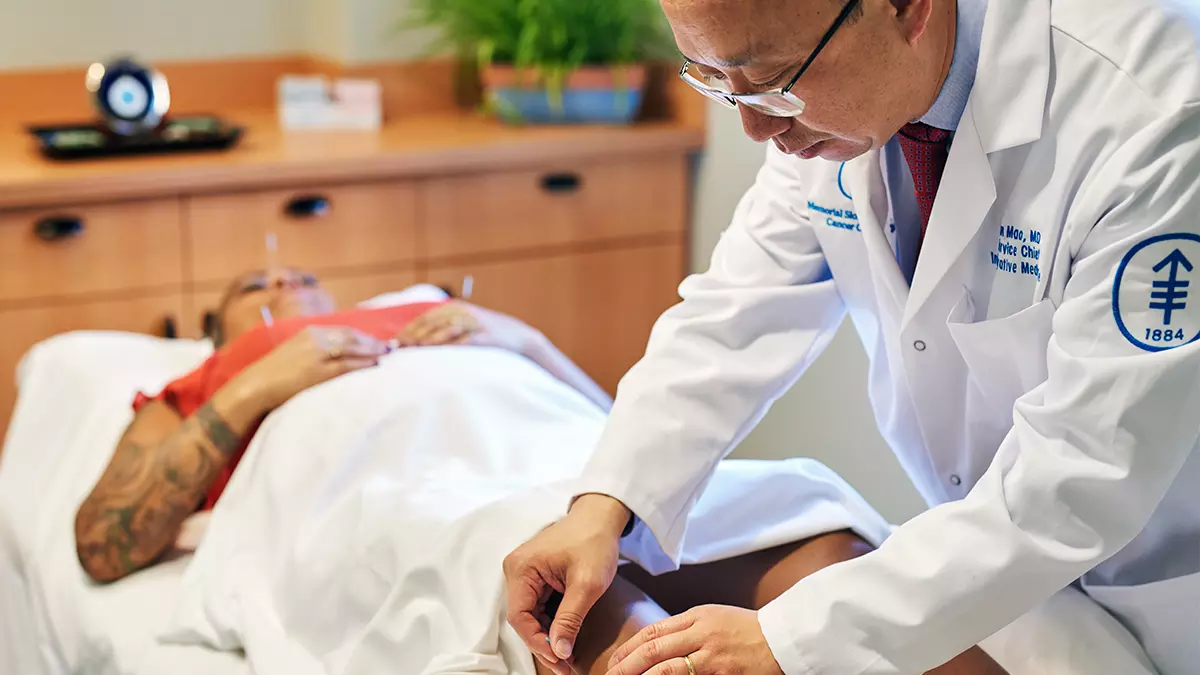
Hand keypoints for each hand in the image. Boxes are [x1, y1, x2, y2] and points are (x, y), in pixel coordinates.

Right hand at [228, 326, 388, 412]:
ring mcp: (317, 354)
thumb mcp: (297, 353)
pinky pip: (346, 365)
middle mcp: (315, 339)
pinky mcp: (317, 371)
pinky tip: (375, 365)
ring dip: (373, 351)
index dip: (364, 336)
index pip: (345, 331)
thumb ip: (316, 350)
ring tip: (388, 356)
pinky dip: (363, 363)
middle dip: (373, 342)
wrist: (255, 386)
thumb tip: (337, 354)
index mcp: (310, 332)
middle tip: (391, 347)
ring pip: (352, 348)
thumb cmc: (275, 374)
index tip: (378, 341)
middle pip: (353, 336)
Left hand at [395, 301, 540, 355]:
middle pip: (433, 323)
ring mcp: (475, 323)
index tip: (395, 343)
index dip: (409, 330)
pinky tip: (439, 355)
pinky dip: (451, 347)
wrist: (519, 338)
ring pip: (447, 330)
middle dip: (415, 335)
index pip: (426, 318)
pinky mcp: (485, 335)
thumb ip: (443, 330)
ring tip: (415, 351)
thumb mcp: (464, 326)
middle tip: (400, 349)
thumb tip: (415, 342)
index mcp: (455, 308)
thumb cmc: (487, 335)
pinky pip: (465, 340)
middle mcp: (463, 312)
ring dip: (430, 340)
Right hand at [504, 494, 631, 673]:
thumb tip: (559, 652)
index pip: (520, 617)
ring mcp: (524, 573)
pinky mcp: (535, 576)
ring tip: (567, 656)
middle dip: (544, 643)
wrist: (601, 517)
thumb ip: (570, 619)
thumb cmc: (594, 541)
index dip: (537, 642)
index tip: (559, 659)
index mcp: (521, 568)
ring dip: (547, 635)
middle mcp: (516, 570)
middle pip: (523, 619)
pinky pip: (537, 606)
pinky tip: (565, 637)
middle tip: (565, 665)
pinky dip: (551, 623)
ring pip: (530, 615)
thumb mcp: (587, 584)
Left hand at [605, 605, 783, 674]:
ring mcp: (712, 655)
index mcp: (697, 616)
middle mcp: (701, 633)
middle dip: (628, 665)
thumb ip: (688, 628)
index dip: (631, 647)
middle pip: (655, 649)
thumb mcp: (716, 618)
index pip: (654, 631)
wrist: (786, 638)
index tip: (616, 660)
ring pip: (668, 668)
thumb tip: (658, 643)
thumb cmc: (750, 629)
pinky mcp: (724, 673)